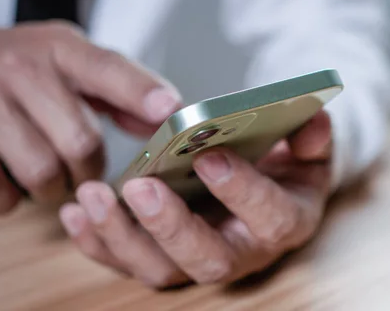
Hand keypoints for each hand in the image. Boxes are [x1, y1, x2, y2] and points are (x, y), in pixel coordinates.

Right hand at [0, 21, 181, 214]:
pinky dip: (9, 197)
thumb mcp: (67, 61)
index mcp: (60, 48)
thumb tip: (168, 116)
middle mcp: (21, 67)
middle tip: (84, 168)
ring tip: (49, 175)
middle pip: (81, 140)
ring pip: (41, 170)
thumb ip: (119, 89)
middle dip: (90, 169)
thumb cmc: (18, 67)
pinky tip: (11, 184)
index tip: (170, 110)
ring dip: (52, 186)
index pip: (109, 69)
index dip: (142, 92)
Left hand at [60, 110, 332, 287]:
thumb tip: (312, 120)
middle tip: (141, 185)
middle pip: (208, 260)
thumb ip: (312, 133)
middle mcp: (242, 252)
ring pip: (161, 270)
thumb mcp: (309, 146)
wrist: (268, 186)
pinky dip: (99, 243)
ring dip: (122, 236)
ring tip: (93, 194)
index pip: (269, 217)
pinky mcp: (167, 257)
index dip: (242, 191)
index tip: (211, 157)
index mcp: (284, 222)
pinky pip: (129, 262)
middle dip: (171, 226)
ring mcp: (200, 259)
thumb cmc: (287, 165)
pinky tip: (76, 213)